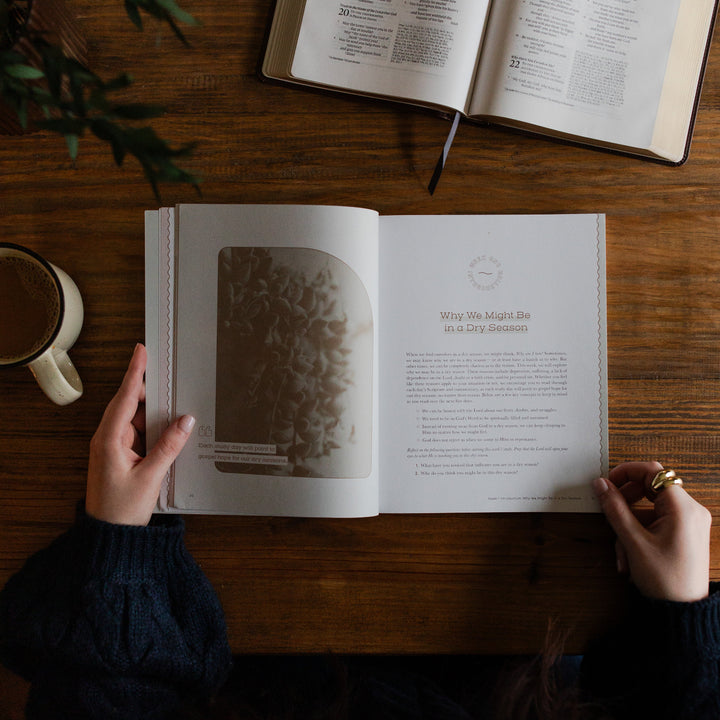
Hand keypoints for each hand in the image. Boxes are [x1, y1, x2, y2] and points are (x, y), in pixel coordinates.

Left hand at [86, 343, 194, 525]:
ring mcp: (115, 447)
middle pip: (130, 404)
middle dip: (150, 391)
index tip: (141, 351)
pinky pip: (140, 433)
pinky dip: (155, 429)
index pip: (123, 398)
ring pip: (137, 419)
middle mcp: (108, 439)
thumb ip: (169, 446)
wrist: (109, 537)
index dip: (134, 373)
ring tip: (177, 404)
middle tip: (170, 375)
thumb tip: (185, 420)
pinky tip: (171, 429)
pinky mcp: (122, 456)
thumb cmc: (121, 510)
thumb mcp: (150, 476)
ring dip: (155, 413)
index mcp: (108, 439)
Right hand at [593, 462, 710, 601]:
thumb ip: (615, 508)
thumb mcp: (633, 541)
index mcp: (683, 508)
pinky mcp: (685, 533)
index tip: (607, 483)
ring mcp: (689, 522)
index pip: (653, 471)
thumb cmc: (665, 580)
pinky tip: (630, 556)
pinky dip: (640, 533)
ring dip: (630, 524)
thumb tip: (601, 484)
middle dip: (625, 501)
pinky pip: (657, 522)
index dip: (626, 472)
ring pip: (650, 508)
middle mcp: (690, 511)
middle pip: (650, 487)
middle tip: (609, 511)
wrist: (685, 612)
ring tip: (621, 550)